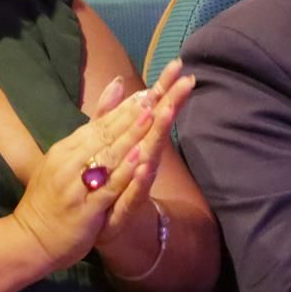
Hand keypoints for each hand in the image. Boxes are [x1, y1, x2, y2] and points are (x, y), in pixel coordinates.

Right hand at [11, 83, 163, 269]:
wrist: (30, 238)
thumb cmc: (50, 199)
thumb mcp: (64, 160)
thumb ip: (89, 131)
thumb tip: (110, 93)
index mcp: (65, 150)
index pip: (97, 124)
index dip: (123, 108)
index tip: (146, 91)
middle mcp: (68, 163)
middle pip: (103, 136)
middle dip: (130, 115)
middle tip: (154, 95)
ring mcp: (75, 185)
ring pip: (107, 157)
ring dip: (129, 136)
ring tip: (150, 117)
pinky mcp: (84, 209)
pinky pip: (107, 187)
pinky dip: (122, 172)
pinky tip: (138, 158)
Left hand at [94, 60, 195, 251]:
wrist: (104, 227)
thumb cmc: (109, 182)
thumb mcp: (107, 144)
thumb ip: (111, 114)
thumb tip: (120, 81)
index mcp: (135, 143)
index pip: (150, 110)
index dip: (163, 87)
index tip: (177, 64)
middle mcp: (142, 161)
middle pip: (157, 128)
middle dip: (170, 104)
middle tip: (186, 82)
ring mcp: (137, 183)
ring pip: (150, 156)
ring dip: (158, 135)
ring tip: (167, 112)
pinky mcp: (127, 206)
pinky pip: (134, 192)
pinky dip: (140, 179)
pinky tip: (145, 165)